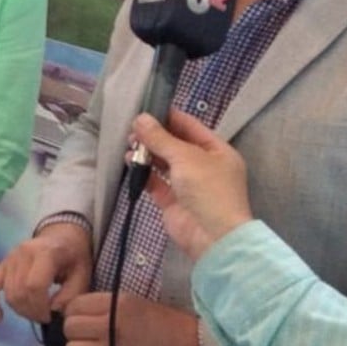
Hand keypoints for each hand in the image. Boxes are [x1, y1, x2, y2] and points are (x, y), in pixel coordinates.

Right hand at [0, 222, 91, 323]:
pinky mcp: (2, 263)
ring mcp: (10, 257)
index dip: (41, 307)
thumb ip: (70, 296)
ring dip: (20, 310)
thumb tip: (53, 311)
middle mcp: (23, 252)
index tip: (51, 316)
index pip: (34, 286)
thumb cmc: (74, 258)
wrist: (62, 237)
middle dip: (31, 311)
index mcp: (45, 252)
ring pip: (8, 292)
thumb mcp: (82, 275)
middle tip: (45, 317)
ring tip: (35, 313)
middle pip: (19, 291)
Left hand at [63, 292, 201, 345]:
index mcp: (119, 304)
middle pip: (70, 329)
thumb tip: (73, 312)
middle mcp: (112, 327)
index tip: (83, 319)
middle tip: (89, 338)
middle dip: (76, 334)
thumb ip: (106, 307)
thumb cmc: (169, 325)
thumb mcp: (137, 304)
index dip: (75, 313)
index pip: (74, 306)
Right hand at [133, 111, 252, 260]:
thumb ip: (160, 138)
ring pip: (164, 162)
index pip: (190, 127)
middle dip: (154, 136)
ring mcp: (187, 184)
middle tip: (131, 129)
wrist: (212, 237)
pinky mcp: (172, 200)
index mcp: (217, 151)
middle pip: (175, 144)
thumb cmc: (208, 190)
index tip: (146, 108)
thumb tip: (140, 118)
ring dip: (147, 153)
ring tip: (128, 145)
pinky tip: (130, 162)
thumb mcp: (186, 157)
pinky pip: (155, 181)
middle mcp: (203, 165)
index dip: (169, 117)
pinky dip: (143, 172)